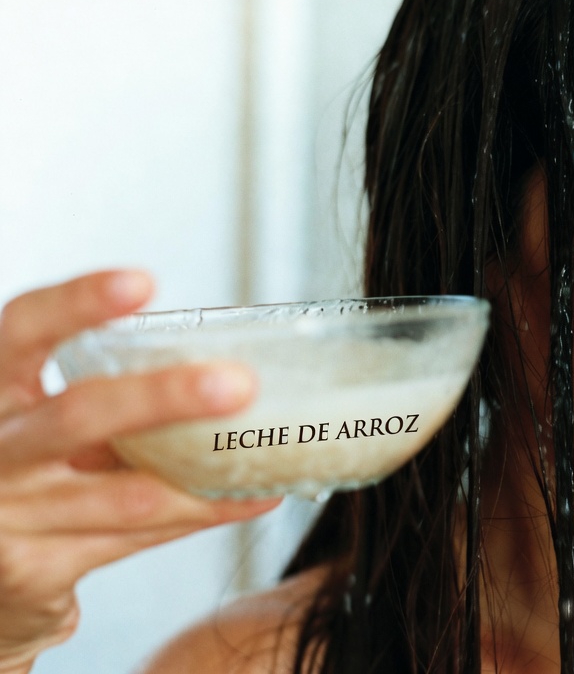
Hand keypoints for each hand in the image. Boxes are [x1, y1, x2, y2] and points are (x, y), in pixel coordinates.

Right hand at [0, 271, 278, 671]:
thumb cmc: (25, 473)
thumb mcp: (46, 424)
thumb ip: (108, 396)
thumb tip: (228, 370)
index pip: (22, 330)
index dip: (76, 303)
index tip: (142, 281)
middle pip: (77, 414)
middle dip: (162, 397)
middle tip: (237, 383)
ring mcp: (6, 515)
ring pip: (126, 496)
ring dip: (206, 477)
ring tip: (269, 454)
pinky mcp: (33, 571)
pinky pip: (137, 539)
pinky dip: (202, 514)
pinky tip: (247, 498)